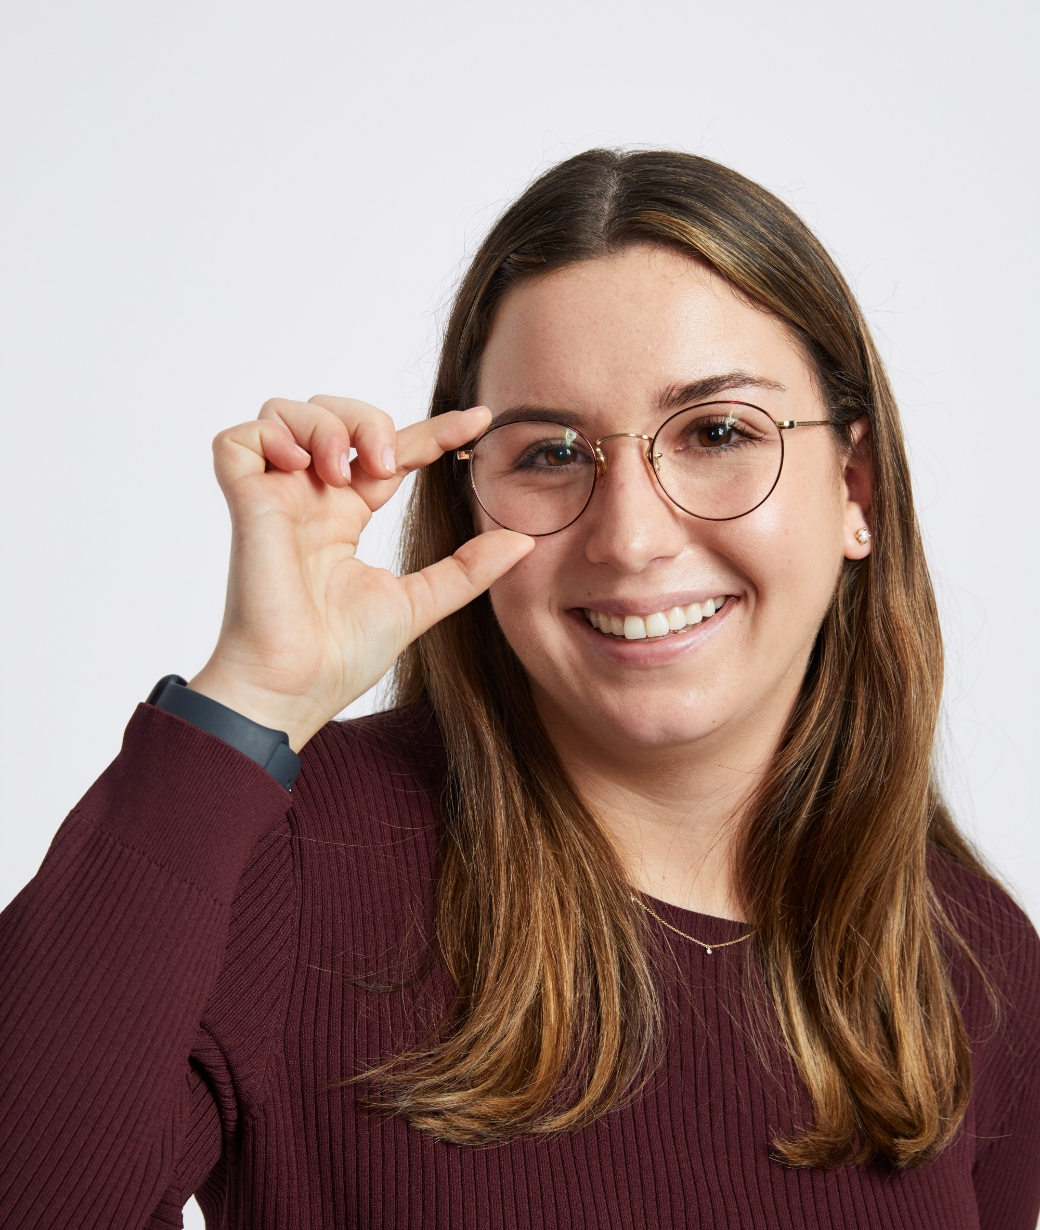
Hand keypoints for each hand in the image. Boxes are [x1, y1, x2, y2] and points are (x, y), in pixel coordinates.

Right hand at [188, 396, 532, 748]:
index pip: (390, 453)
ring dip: (325, 423)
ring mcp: (274, 499)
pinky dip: (272, 435)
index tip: (479, 420)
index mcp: (345, 518)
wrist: (296, 688)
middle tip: (388, 464)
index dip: (433, 431)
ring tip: (345, 469)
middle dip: (367, 420)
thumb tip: (524, 540)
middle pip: (332, 415)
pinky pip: (237, 440)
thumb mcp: (420, 602)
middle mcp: (309, 500)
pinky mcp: (244, 505)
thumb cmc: (341, 658)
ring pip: (285, 413)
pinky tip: (302, 466)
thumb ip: (468, 569)